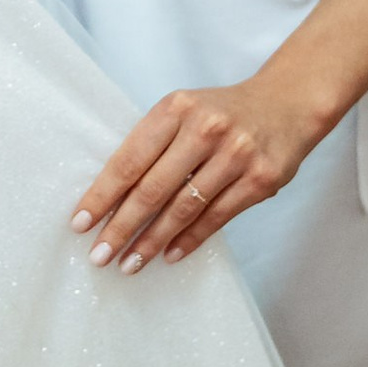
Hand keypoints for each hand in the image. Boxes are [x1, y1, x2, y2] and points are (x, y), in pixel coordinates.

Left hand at [69, 75, 328, 274]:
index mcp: (176, 108)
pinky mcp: (260, 180)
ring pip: (183, 208)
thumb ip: (154, 144)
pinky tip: (168, 255)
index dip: (102, 195)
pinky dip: (189, 239)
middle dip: (121, 227)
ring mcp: (236, 155)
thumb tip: (111, 196)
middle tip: (99, 254)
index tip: (80, 223)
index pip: (130, 159)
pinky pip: (217, 217)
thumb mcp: (184, 110)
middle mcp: (205, 129)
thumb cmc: (222, 112)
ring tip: (130, 262)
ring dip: (152, 241)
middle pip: (153, 189)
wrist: (287, 104)